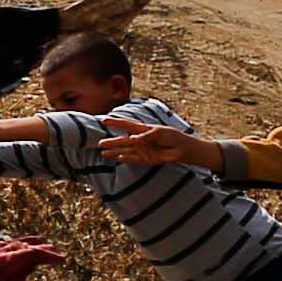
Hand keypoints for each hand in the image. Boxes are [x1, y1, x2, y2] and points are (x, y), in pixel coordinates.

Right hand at [97, 121, 217, 167]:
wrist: (182, 149)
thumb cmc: (172, 136)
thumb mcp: (160, 132)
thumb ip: (146, 135)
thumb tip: (132, 139)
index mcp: (143, 130)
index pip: (126, 125)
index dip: (115, 122)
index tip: (104, 120)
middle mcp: (140, 140)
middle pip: (122, 140)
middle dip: (111, 142)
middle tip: (99, 143)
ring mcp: (142, 150)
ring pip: (125, 151)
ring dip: (114, 152)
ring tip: (103, 153)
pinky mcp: (146, 159)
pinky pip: (133, 159)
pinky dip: (125, 159)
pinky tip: (117, 159)